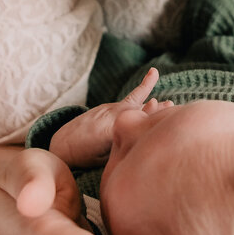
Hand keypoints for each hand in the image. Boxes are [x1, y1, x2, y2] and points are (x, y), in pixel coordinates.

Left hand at [48, 68, 173, 169]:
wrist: (61, 143)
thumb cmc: (83, 157)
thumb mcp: (104, 157)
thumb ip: (123, 144)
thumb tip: (143, 135)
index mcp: (112, 129)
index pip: (138, 122)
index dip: (152, 118)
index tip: (168, 114)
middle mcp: (112, 115)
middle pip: (139, 110)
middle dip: (156, 110)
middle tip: (171, 105)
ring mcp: (110, 109)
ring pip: (135, 104)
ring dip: (151, 102)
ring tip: (168, 101)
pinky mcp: (109, 107)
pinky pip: (129, 99)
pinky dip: (142, 89)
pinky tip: (153, 77)